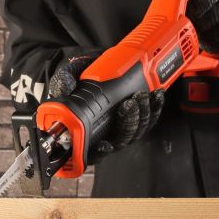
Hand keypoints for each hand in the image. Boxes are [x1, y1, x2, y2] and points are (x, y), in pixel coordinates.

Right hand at [48, 53, 164, 161]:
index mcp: (84, 132)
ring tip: (141, 96)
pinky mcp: (137, 118)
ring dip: (143, 114)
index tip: (106, 144)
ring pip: (137, 131)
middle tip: (129, 103)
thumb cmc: (79, 78)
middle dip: (129, 123)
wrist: (93, 66)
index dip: (100, 153)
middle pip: (120, 140)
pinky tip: (156, 95)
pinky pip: (150, 119)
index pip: (91, 153)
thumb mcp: (68, 75)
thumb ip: (62, 81)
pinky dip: (155, 107)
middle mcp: (105, 133)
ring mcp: (122, 127)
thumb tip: (65, 89)